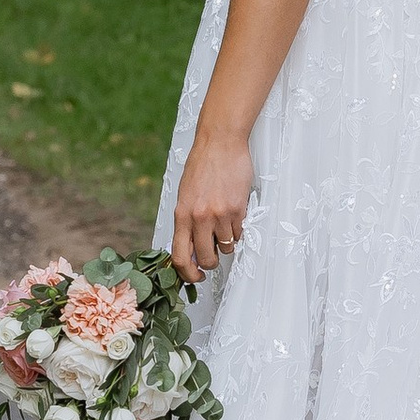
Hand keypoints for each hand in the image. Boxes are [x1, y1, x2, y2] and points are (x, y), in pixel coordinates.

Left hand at [170, 127, 252, 281]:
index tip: (195, 276)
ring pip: (226, 247)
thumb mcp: (185, 195)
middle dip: (211, 262)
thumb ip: (187, 221)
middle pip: (206, 258)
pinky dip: (238, 229)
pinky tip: (234, 213)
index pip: (180, 256)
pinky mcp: (237, 209)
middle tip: (214, 257)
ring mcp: (219, 215)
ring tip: (225, 224)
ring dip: (227, 242)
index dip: (188, 273)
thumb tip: (190, 247)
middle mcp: (199, 218)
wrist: (220, 143)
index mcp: (181, 214)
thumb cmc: (202, 167)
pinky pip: (239, 233)